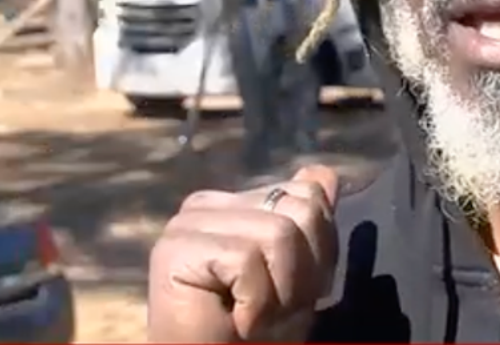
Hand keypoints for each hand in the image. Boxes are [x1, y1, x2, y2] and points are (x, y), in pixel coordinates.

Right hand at [147, 165, 339, 342]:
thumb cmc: (256, 334)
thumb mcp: (300, 274)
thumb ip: (309, 222)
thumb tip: (324, 172)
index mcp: (235, 202)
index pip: (307, 194)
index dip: (320, 249)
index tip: (294, 290)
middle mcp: (206, 205)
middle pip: (300, 210)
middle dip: (304, 271)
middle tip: (274, 308)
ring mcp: (187, 224)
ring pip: (280, 234)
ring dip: (282, 292)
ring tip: (255, 318)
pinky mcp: (175, 250)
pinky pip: (248, 260)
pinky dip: (257, 304)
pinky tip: (236, 322)